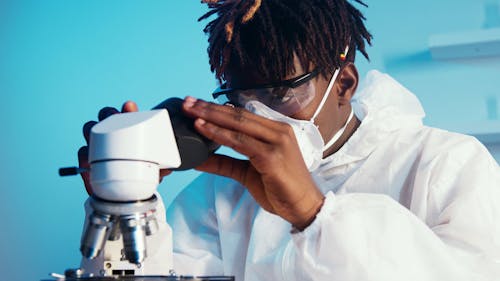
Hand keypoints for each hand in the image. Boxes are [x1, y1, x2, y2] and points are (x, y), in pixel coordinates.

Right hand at [77, 101, 171, 194]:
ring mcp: (98, 145)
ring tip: (98, 137)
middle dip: (107, 114)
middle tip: (113, 118)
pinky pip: (82, 153)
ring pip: (89, 129)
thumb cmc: (144, 172)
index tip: (130, 107)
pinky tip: (90, 161)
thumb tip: (168, 167)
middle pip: (105, 115)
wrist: (130, 192)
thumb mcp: (158, 167)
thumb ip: (163, 165)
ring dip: (92, 131)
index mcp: (130, 130)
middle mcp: (112, 133)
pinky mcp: (88, 161)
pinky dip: (85, 156)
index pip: (127, 113)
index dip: (128, 109)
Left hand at [182, 97, 324, 229]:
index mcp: (275, 131)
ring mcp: (277, 142)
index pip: (242, 115)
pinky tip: (204, 129)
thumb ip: (224, 163)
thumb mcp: (247, 172)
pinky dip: (220, 135)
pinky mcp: (272, 156)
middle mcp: (278, 132)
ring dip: (212, 117)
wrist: (304, 207)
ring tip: (191, 113)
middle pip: (238, 115)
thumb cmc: (280, 189)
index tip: (196, 104)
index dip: (217, 109)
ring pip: (238, 125)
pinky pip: (241, 142)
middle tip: (188, 103)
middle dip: (210, 108)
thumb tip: (199, 158)